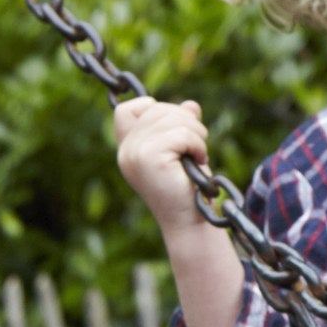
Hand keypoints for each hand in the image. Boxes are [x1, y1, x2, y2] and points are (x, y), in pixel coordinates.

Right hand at [113, 97, 210, 225]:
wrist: (190, 220)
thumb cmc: (188, 187)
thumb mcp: (184, 150)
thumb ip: (182, 125)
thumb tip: (190, 105)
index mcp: (128, 149)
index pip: (126, 110)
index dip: (153, 108)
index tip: (176, 129)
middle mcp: (126, 151)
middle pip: (155, 108)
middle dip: (185, 119)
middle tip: (197, 144)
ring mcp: (135, 154)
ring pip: (171, 118)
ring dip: (196, 132)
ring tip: (199, 154)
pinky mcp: (149, 158)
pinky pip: (181, 133)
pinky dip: (197, 144)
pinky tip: (200, 160)